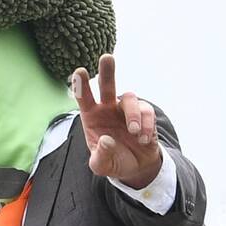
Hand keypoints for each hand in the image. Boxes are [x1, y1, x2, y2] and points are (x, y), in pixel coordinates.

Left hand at [70, 54, 161, 188]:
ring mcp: (126, 110)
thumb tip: (106, 140)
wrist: (136, 167)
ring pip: (129, 98)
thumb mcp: (102, 166)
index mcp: (92, 117)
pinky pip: (147, 112)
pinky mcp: (144, 115)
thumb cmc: (113, 161)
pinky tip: (144, 139)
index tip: (79, 71)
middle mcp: (108, 109)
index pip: (84, 99)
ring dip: (133, 114)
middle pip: (107, 85)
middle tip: (107, 57)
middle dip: (107, 71)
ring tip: (134, 132)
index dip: (81, 85)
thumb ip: (100, 157)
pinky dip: (146, 125)